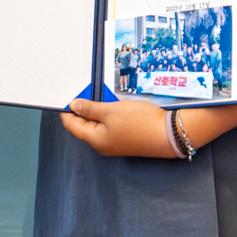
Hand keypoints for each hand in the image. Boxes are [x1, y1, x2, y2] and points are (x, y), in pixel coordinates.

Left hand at [59, 96, 177, 158]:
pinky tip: (113, 105)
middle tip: (86, 91)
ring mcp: (115, 143)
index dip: (67, 111)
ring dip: (97, 111)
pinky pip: (110, 126)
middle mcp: (102, 145)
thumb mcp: (111, 111)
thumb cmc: (140, 123)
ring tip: (100, 96)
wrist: (168, 134)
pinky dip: (108, 115)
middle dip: (83, 109)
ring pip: (98, 125)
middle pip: (84, 126)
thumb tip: (73, 106)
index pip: (72, 126)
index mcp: (95, 140)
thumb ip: (90, 108)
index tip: (67, 96)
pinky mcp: (126, 138)